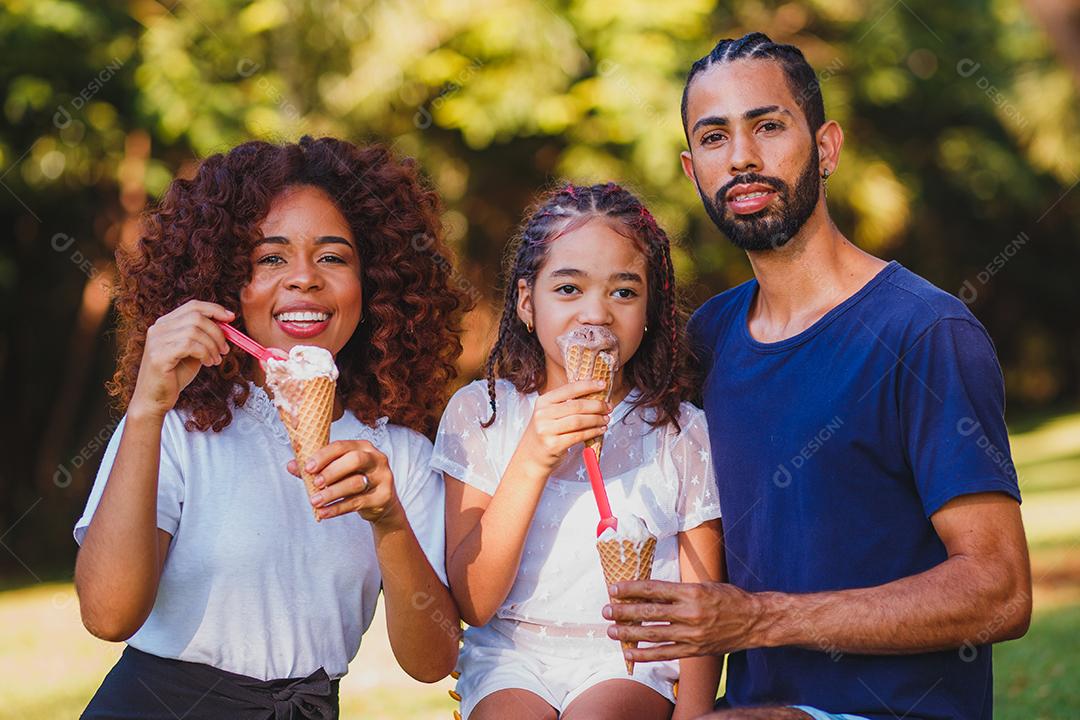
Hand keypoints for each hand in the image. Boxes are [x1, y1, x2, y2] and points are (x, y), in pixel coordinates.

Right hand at [130, 300, 233, 417]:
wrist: (155, 399)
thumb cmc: (175, 375)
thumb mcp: (193, 351)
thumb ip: (204, 337)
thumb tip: (226, 325)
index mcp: (165, 324)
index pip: (193, 306)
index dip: (214, 309)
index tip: (231, 317)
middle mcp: (158, 328)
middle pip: (196, 316)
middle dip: (217, 332)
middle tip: (225, 349)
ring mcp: (156, 341)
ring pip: (194, 331)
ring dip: (212, 345)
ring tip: (216, 359)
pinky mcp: (158, 356)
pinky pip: (189, 345)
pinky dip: (205, 353)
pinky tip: (208, 363)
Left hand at [288, 440, 401, 525]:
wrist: (381, 502)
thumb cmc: (356, 481)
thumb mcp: (338, 472)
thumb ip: (316, 468)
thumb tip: (291, 465)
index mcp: (363, 447)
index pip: (342, 446)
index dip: (324, 456)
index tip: (308, 467)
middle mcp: (376, 458)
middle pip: (354, 460)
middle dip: (331, 471)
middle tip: (315, 482)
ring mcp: (382, 477)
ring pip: (356, 483)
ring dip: (332, 492)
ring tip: (315, 501)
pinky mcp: (383, 497)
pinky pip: (357, 503)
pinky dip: (337, 508)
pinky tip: (323, 512)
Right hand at [520, 379, 611, 470]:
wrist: (531, 457)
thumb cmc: (545, 432)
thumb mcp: (548, 414)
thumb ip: (565, 404)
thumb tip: (594, 395)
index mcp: (543, 401)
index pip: (569, 389)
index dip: (588, 385)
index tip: (603, 384)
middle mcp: (543, 414)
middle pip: (577, 406)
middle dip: (597, 405)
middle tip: (608, 407)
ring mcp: (546, 430)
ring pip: (579, 421)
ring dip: (596, 420)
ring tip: (606, 419)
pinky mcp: (553, 445)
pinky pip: (579, 436)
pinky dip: (593, 432)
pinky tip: (600, 430)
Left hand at [603, 580, 763, 662]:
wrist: (754, 621)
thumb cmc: (729, 598)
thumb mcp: (704, 585)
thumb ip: (678, 590)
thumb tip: (648, 591)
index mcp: (691, 592)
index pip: (653, 590)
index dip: (631, 589)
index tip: (614, 588)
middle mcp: (690, 613)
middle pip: (649, 613)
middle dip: (624, 611)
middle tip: (606, 611)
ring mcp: (692, 634)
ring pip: (653, 635)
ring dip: (629, 633)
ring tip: (612, 631)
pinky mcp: (695, 650)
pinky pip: (665, 654)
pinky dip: (646, 655)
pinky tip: (630, 654)